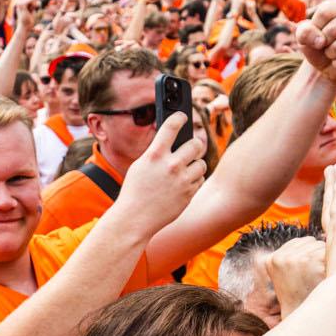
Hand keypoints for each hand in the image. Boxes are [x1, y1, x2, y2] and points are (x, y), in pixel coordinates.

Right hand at [113, 113, 205, 237]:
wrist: (135, 218)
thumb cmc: (135, 191)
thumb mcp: (140, 166)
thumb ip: (156, 152)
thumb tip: (172, 142)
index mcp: (155, 155)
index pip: (172, 126)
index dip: (179, 117)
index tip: (182, 116)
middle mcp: (171, 165)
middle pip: (196, 144)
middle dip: (194, 145)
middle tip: (191, 147)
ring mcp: (182, 181)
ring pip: (201, 163)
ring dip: (195, 164)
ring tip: (186, 169)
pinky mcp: (189, 194)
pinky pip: (199, 180)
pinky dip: (193, 181)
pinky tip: (182, 184)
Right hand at [263, 234, 327, 320]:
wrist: (308, 320)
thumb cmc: (301, 300)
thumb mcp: (285, 278)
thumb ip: (289, 258)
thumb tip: (309, 239)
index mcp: (271, 260)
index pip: (298, 243)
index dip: (308, 256)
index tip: (307, 273)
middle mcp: (281, 257)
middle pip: (309, 242)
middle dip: (316, 255)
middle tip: (314, 277)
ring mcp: (296, 258)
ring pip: (319, 245)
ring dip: (324, 258)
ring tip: (319, 278)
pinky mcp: (312, 260)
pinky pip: (328, 251)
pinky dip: (332, 263)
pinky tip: (326, 276)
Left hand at [294, 0, 335, 83]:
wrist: (325, 62)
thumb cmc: (314, 43)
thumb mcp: (302, 36)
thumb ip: (304, 32)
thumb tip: (320, 40)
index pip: (324, 13)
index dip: (315, 27)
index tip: (316, 31)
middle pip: (334, 30)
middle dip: (323, 42)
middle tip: (324, 43)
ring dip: (331, 53)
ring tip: (331, 51)